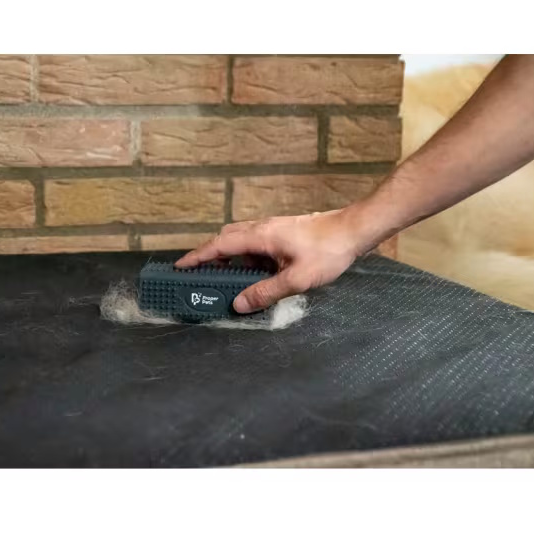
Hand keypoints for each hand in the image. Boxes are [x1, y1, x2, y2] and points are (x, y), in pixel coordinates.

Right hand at [174, 208, 363, 312]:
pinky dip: (249, 258)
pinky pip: (257, 244)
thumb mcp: (297, 279)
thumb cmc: (328, 251)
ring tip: (232, 281)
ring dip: (233, 259)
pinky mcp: (283, 233)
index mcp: (260, 236)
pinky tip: (260, 275)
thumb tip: (238, 304)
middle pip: (226, 239)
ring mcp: (273, 229)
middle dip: (211, 256)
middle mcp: (262, 228)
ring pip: (242, 241)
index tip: (179, 266)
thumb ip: (266, 292)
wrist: (353, 230)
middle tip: (202, 276)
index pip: (219, 245)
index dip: (197, 256)